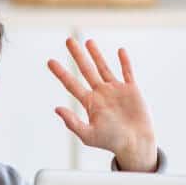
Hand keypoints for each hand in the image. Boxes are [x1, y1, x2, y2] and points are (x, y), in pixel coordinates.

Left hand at [47, 37, 157, 170]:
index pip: (71, 84)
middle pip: (86, 70)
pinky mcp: (131, 90)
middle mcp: (101, 93)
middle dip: (77, 55)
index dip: (61, 73)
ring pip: (103, 67)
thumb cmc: (111, 142)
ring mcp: (116, 90)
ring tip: (88, 42)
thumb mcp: (88, 135)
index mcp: (90, 103)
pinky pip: (127, 72)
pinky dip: (124, 62)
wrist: (135, 144)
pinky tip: (120, 51)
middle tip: (68, 40)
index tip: (50, 61)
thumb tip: (56, 108)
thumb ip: (72, 122)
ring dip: (96, 55)